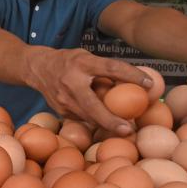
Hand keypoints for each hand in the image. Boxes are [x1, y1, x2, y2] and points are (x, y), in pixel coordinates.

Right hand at [25, 47, 151, 135]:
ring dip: (106, 125)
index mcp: (82, 63)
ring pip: (88, 117)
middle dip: (111, 120)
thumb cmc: (69, 61)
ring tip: (124, 130)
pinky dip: (95, 121)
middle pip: (93, 105)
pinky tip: (105, 124)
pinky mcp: (60, 110)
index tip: (149, 84)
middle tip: (128, 129)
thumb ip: (104, 70)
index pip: (111, 68)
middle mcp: (71, 82)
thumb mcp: (86, 57)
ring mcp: (63, 99)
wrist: (36, 67)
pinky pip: (82, 118)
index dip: (131, 75)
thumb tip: (134, 82)